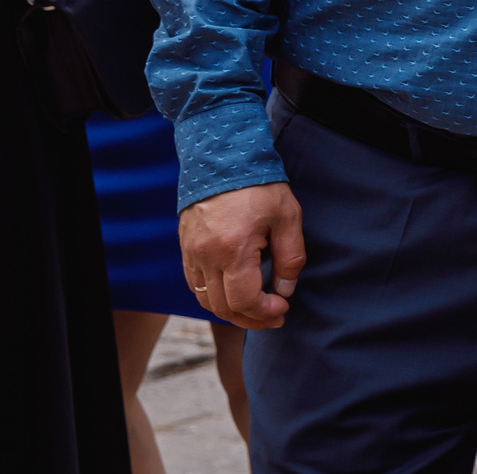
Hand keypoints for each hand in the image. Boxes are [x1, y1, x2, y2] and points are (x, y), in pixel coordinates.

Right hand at [179, 183, 305, 330]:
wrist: (222, 158)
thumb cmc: (259, 185)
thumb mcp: (287, 216)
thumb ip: (290, 257)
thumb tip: (286, 290)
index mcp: (232, 249)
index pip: (243, 300)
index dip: (264, 312)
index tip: (283, 308)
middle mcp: (206, 257)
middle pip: (222, 307)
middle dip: (250, 318)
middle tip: (274, 317)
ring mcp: (191, 254)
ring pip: (206, 300)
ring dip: (231, 311)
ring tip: (256, 309)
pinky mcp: (186, 249)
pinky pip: (195, 285)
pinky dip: (214, 297)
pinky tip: (233, 294)